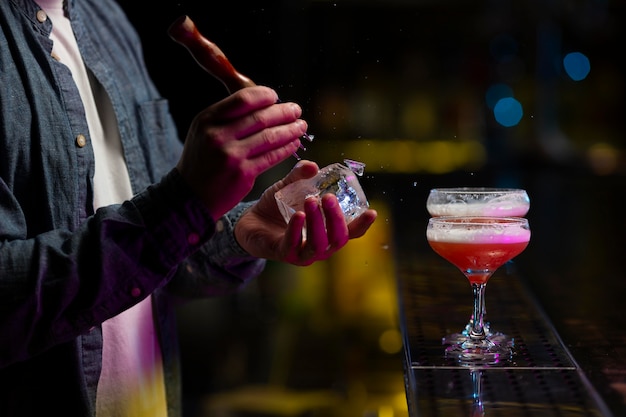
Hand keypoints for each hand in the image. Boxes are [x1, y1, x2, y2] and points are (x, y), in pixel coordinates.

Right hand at [176, 86, 306, 218]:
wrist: (190, 196)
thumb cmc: (201, 161)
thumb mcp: (203, 131)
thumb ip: (227, 117)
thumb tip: (261, 102)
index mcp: (208, 120)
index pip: (242, 99)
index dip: (264, 96)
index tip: (276, 97)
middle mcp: (219, 136)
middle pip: (260, 117)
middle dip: (284, 112)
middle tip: (296, 110)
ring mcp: (232, 155)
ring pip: (270, 137)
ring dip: (290, 130)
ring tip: (301, 126)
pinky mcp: (243, 173)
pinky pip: (271, 157)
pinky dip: (286, 149)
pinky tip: (294, 144)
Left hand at [234, 160, 377, 265]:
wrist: (250, 221)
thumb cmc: (276, 207)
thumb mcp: (289, 187)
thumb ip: (301, 176)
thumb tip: (313, 167)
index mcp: (328, 231)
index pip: (352, 232)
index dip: (363, 224)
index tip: (372, 211)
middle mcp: (321, 246)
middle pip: (338, 239)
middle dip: (336, 218)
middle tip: (329, 198)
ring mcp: (303, 253)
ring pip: (319, 245)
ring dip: (318, 223)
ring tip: (311, 201)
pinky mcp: (284, 254)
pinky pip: (294, 246)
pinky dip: (297, 230)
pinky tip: (298, 215)